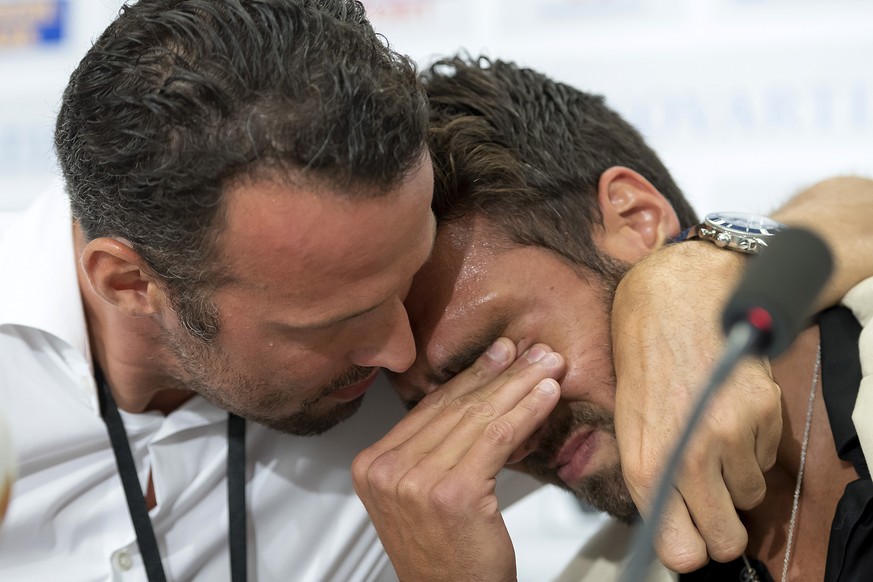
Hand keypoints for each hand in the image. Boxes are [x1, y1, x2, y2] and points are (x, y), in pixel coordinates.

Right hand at [352, 339, 563, 581]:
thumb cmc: (444, 554)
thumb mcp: (421, 495)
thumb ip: (433, 449)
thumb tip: (476, 396)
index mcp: (372, 465)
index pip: (428, 409)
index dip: (469, 377)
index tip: (499, 355)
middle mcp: (387, 470)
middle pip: (453, 408)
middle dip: (500, 374)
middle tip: (533, 352)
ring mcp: (416, 481)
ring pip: (478, 418)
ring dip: (520, 387)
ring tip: (549, 367)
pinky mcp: (453, 492)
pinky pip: (498, 439)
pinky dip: (526, 412)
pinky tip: (547, 397)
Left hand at [611, 242, 781, 571]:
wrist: (676, 296)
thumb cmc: (643, 357)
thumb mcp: (627, 421)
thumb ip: (649, 476)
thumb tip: (673, 525)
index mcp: (646, 461)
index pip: (683, 550)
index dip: (688, 548)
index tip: (689, 538)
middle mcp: (690, 454)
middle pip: (727, 539)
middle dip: (719, 526)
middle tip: (708, 502)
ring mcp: (732, 434)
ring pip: (749, 495)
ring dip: (733, 478)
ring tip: (710, 436)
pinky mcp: (764, 412)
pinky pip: (766, 458)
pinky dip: (751, 446)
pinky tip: (727, 411)